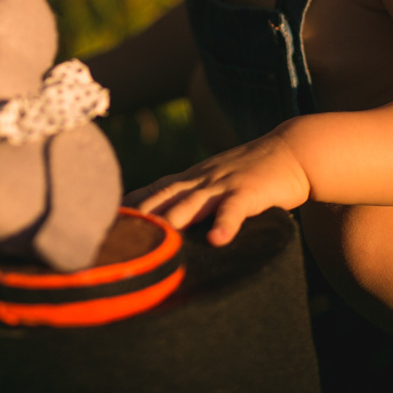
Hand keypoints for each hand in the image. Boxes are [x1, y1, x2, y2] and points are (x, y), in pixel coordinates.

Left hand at [125, 130, 310, 245]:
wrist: (292, 150)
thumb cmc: (252, 172)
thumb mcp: (215, 181)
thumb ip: (192, 199)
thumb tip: (166, 227)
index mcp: (191, 179)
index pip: (150, 192)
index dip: (126, 208)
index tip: (100, 225)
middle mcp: (201, 180)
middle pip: (162, 198)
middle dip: (137, 218)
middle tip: (114, 241)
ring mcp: (224, 184)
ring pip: (191, 203)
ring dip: (171, 221)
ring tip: (154, 243)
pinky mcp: (250, 192)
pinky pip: (235, 209)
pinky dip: (225, 224)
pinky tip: (217, 241)